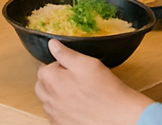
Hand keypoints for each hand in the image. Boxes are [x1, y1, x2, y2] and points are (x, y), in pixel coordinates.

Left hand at [34, 40, 153, 124]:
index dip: (59, 66)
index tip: (71, 69)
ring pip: (47, 100)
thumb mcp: (87, 63)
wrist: (118, 116)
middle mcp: (48, 98)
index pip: (44, 67)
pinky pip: (54, 115)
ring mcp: (54, 114)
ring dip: (55, 95)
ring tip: (76, 94)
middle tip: (73, 80)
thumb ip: (65, 53)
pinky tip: (75, 107)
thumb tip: (52, 44)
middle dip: (53, 80)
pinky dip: (60, 110)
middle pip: (42, 84)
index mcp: (51, 79)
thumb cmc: (105, 90)